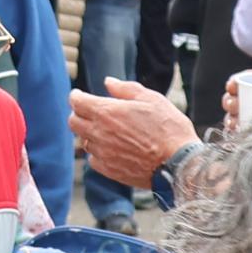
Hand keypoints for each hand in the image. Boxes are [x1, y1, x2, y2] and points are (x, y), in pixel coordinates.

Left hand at [71, 79, 195, 190]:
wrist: (178, 163)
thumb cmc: (169, 128)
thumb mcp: (151, 99)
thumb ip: (126, 89)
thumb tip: (109, 82)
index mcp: (107, 112)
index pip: (77, 102)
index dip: (76, 96)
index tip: (79, 95)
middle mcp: (99, 133)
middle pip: (73, 122)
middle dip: (79, 114)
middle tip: (91, 112)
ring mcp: (102, 153)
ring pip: (83, 141)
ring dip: (90, 134)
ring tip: (107, 131)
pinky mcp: (108, 170)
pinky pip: (93, 160)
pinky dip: (98, 153)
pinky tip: (112, 149)